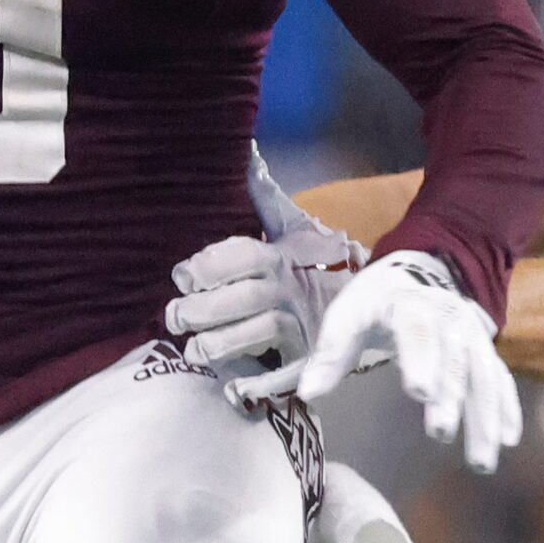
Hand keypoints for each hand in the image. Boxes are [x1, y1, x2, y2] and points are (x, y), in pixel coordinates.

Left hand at [166, 150, 367, 383]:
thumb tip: (247, 152)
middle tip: (174, 316)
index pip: (245, 255)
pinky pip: (287, 375)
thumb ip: (264, 196)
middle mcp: (291, 289)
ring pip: (263, 332)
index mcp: (282, 256)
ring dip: (224, 342)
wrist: (369, 297)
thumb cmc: (313, 260)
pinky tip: (233, 390)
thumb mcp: (291, 225)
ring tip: (193, 349)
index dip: (211, 264)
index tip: (182, 275)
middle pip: (248, 297)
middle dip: (207, 308)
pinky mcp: (310, 358)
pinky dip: (261, 384)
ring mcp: (303, 325)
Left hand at [265, 250, 522, 473]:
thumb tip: (307, 394)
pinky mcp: (485, 350)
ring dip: (485, 416)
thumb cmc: (376, 300)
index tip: (420, 393)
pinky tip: (507, 440)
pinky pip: (500, 378)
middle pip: (454, 359)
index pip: (417, 330)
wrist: (420, 271)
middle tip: (440, 434)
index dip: (420, 360)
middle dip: (451, 398)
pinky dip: (506, 408)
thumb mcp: (348, 314)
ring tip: (480, 460)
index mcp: (409, 304)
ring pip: (483, 375)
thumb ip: (331, 353)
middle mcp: (449, 317)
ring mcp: (472, 334)